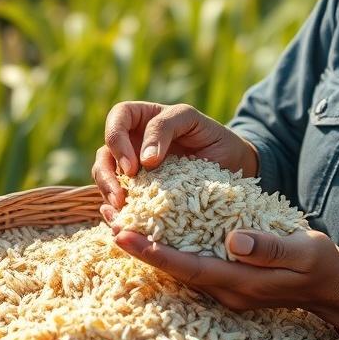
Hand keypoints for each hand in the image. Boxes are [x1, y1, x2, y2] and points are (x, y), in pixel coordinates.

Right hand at [91, 101, 258, 207]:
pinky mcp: (141, 193)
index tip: (134, 167)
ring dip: (108, 193)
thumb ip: (166, 127)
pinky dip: (118, 210)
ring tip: (121, 211)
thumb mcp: (193, 120)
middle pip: (104, 152)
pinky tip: (124, 221)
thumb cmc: (213, 138)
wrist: (234, 166)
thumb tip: (144, 160)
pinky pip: (119, 200)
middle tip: (120, 196)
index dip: (117, 140)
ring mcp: (135, 169)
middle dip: (106, 174)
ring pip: (105, 177)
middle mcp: (133, 143)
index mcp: (144, 119)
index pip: (118, 118)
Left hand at [108, 223, 338, 330]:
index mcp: (239, 281)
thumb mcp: (302, 250)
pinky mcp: (230, 280)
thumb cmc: (321, 266)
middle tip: (108, 222)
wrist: (334, 291)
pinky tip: (158, 233)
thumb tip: (233, 240)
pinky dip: (171, 250)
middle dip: (140, 249)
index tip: (122, 235)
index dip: (152, 252)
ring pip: (179, 268)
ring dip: (151, 248)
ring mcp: (227, 288)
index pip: (186, 266)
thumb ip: (268, 247)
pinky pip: (192, 265)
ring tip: (122, 223)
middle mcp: (226, 289)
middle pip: (173, 270)